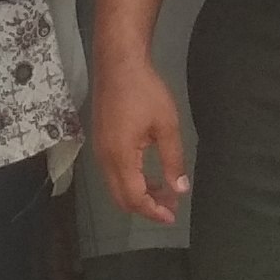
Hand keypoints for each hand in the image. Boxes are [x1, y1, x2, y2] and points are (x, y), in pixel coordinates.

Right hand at [89, 54, 188, 226]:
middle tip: (170, 207)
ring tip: (164, 192)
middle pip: (121, 198)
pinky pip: (112, 173)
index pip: (134, 197)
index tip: (172, 216)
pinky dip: (130, 182)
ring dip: (138, 194)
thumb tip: (179, 189)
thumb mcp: (166, 125)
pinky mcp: (100, 142)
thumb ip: (172, 160)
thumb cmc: (145, 91)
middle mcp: (105, 159)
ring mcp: (99, 151)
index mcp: (120, 157)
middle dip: (145, 207)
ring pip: (115, 187)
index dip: (153, 211)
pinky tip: (148, 175)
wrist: (118, 64)